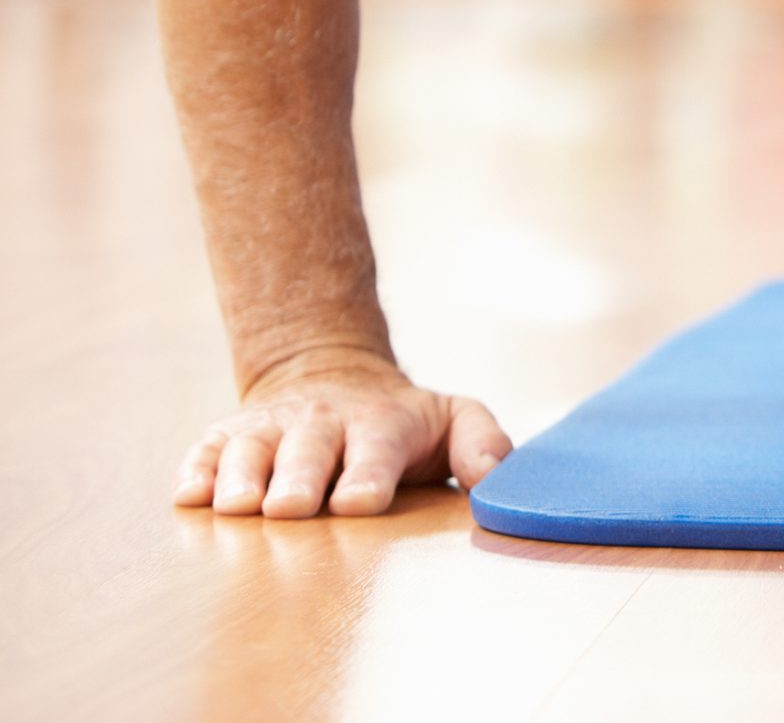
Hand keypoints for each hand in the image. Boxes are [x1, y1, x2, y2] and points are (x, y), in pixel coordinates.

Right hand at [173, 346, 513, 518]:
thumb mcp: (454, 419)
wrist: (332, 375)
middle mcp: (322, 423)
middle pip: (309, 451)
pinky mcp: (228, 436)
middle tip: (289, 509)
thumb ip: (482, 444)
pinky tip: (189, 494)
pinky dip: (196, 470)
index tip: (358, 503)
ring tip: (238, 506)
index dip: (368, 475)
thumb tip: (492, 481)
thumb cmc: (401, 421)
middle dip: (299, 479)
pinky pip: (206, 450)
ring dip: (243, 476)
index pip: (376, 450)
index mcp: (380, 424)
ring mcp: (271, 428)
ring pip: (252, 449)